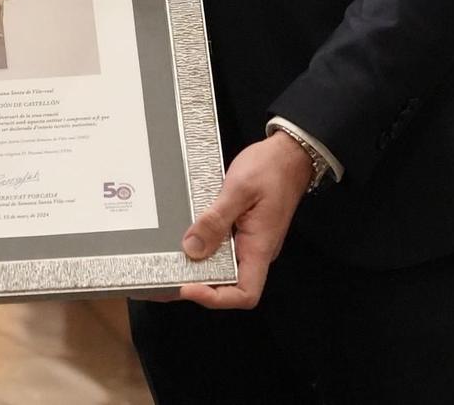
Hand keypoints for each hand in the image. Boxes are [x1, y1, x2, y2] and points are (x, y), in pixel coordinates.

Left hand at [175, 132, 313, 310]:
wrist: (289, 154)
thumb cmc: (271, 168)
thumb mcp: (239, 189)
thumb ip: (216, 219)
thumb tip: (193, 248)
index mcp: (260, 247)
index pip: (245, 294)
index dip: (215, 298)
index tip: (188, 287)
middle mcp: (255, 250)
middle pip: (228, 284)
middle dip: (197, 284)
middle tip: (165, 277)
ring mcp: (248, 242)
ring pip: (223, 266)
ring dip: (198, 267)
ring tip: (169, 261)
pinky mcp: (241, 231)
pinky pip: (222, 247)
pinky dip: (203, 247)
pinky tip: (185, 239)